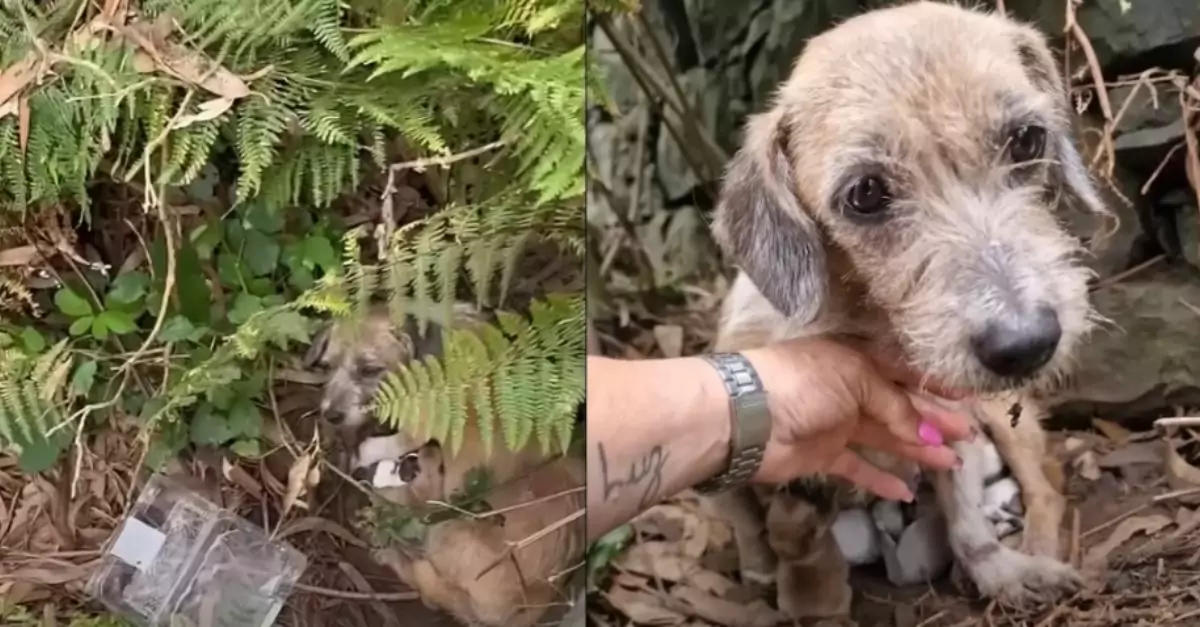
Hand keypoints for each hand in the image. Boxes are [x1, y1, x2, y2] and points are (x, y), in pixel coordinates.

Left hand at [740, 337, 972, 500]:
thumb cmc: (800, 383)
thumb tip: (927, 434)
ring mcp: (836, 423)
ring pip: (886, 438)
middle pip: (900, 407)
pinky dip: (881, 480)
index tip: (967, 399)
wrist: (746, 416)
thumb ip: (894, 406)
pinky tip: (907, 492)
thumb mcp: (855, 379)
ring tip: (953, 464)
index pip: (904, 372)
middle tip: (969, 437)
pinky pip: (859, 468)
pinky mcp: (823, 455)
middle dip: (934, 421)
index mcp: (856, 360)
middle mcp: (848, 390)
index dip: (934, 385)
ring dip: (918, 451)